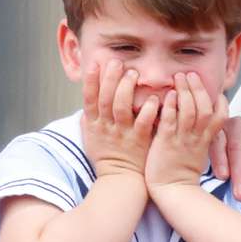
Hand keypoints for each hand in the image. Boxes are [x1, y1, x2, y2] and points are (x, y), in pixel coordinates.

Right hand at [80, 59, 158, 179]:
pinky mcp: (139, 141)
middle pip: (105, 99)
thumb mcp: (92, 137)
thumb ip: (90, 119)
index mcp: (93, 124)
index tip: (95, 63)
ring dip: (127, 89)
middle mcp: (106, 127)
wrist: (120, 179)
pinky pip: (143, 123)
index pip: (89, 99)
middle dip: (110, 79)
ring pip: (122, 108)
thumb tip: (87, 102)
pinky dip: (148, 110)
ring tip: (133, 73)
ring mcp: (122, 134)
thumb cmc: (107, 155)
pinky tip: (153, 98)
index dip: (91, 81)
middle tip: (117, 62)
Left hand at [145, 73, 227, 190]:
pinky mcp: (167, 143)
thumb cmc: (181, 171)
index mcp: (207, 139)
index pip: (220, 114)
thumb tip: (196, 115)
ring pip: (190, 111)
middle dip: (199, 88)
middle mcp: (198, 137)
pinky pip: (171, 122)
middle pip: (204, 107)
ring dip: (186, 92)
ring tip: (179, 77)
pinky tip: (169, 95)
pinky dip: (171, 107)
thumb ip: (199, 132)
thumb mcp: (198, 151)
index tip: (213, 89)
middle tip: (191, 73)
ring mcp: (183, 139)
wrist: (171, 191)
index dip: (219, 100)